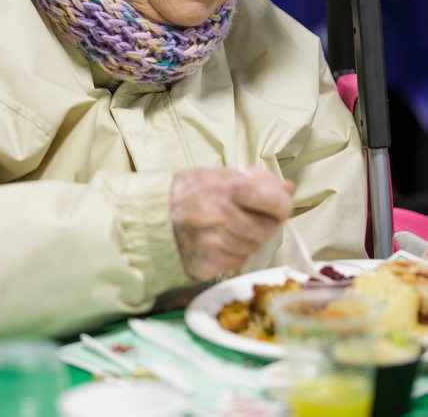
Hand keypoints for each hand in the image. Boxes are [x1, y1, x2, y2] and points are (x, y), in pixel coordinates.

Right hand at [170, 168, 293, 280]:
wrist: (152, 216)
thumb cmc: (187, 191)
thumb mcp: (219, 174)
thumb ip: (257, 180)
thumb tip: (289, 189)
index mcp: (228, 189)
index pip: (276, 202)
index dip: (281, 204)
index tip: (277, 203)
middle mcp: (223, 218)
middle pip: (268, 228)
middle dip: (264, 221)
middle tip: (248, 213)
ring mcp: (216, 244)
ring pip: (255, 246)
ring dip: (249, 237)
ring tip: (229, 225)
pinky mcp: (208, 265)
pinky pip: (237, 261)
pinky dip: (235, 252)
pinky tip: (219, 240)